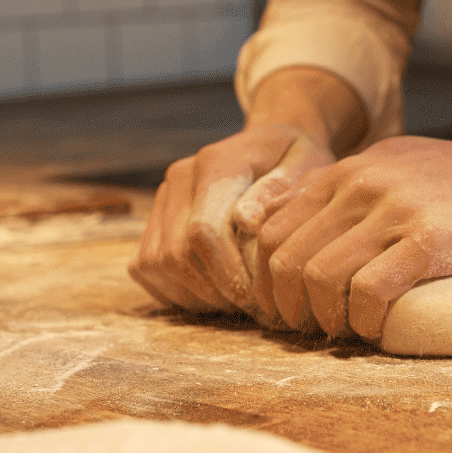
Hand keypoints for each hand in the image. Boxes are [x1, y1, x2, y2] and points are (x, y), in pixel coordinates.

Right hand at [128, 124, 335, 320]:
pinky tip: (211, 293)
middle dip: (213, 290)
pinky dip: (173, 290)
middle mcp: (179, 177)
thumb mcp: (307, 164)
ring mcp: (162, 197)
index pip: (204, 231)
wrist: (271, 146)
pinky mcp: (153, 217)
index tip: (257, 298)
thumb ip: (281, 189)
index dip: (227, 274)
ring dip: (193, 294)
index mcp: (216, 162)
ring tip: (233, 300)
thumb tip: (245, 220)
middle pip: (176, 254)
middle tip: (250, 306)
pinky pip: (144, 267)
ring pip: (156, 264)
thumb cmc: (296, 161)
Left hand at [251, 132, 451, 339]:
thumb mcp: (392, 163)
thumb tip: (306, 220)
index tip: (281, 305)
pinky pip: (369, 291)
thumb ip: (348, 187)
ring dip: (323, 318)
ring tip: (341, 333)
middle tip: (305, 328)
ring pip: (320, 277)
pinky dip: (363, 321)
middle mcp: (360, 186)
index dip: (266, 277)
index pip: (271, 229)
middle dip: (286, 305)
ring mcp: (393, 212)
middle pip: (287, 258)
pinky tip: (375, 330)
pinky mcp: (428, 242)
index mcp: (345, 172)